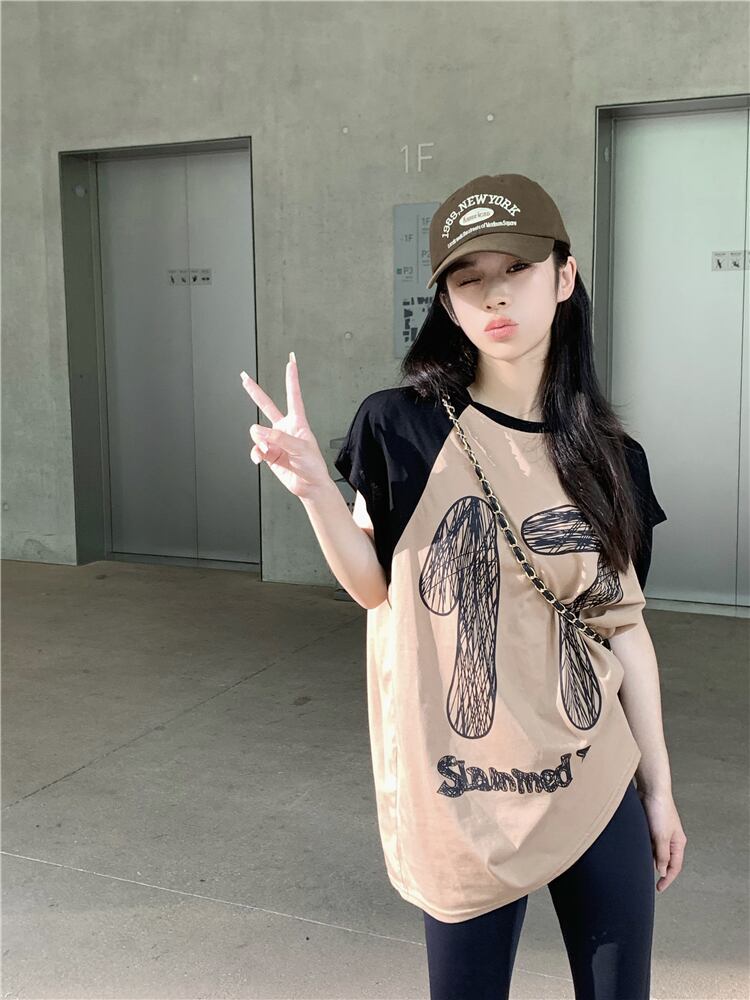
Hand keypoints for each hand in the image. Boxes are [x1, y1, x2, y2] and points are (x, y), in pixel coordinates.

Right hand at [240, 353, 331, 500]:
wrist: (309, 486)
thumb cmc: (313, 465)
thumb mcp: (300, 448)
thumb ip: (278, 438)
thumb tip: (257, 431)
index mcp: (297, 421)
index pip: (293, 395)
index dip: (291, 378)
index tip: (291, 362)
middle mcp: (284, 428)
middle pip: (266, 405)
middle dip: (254, 391)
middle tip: (244, 378)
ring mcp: (275, 440)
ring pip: (257, 433)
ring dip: (260, 442)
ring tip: (268, 451)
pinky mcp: (268, 453)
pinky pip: (255, 449)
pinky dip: (256, 454)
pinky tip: (259, 458)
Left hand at [637, 788, 686, 892]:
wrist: (651, 789)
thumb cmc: (660, 810)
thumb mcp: (661, 836)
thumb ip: (662, 855)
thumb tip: (663, 872)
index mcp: (678, 842)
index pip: (675, 866)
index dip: (668, 879)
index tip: (659, 888)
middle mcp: (671, 839)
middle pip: (665, 860)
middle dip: (658, 870)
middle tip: (647, 880)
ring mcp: (661, 832)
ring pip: (655, 851)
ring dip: (649, 858)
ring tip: (639, 866)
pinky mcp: (651, 826)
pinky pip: (648, 842)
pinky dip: (644, 848)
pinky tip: (636, 851)